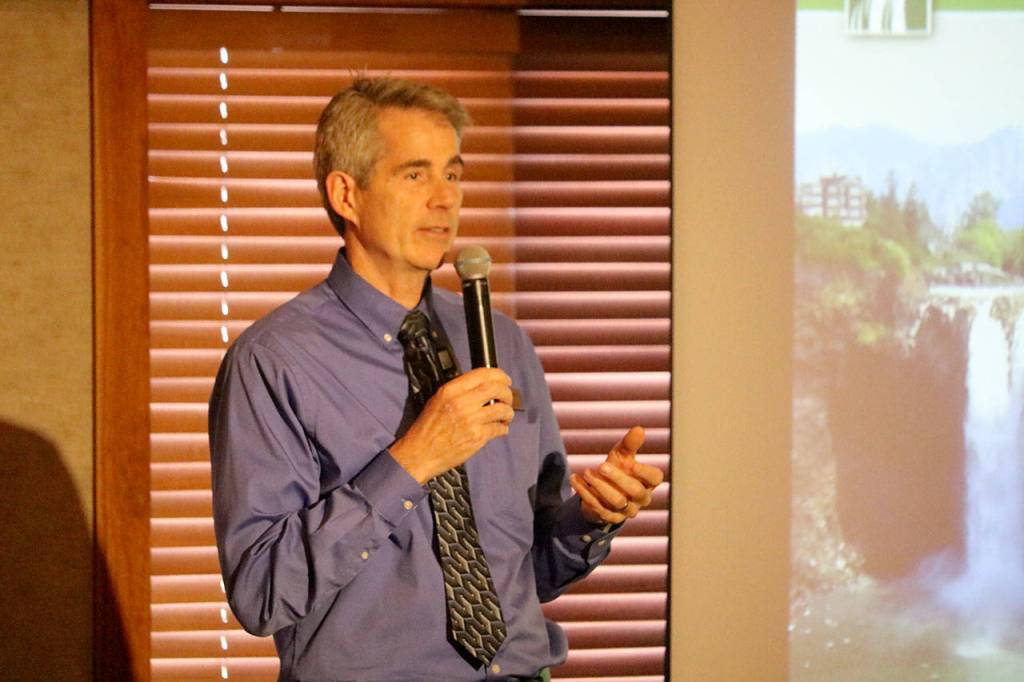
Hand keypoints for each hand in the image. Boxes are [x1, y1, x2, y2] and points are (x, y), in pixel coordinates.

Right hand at [390, 367, 514, 483]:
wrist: (420, 453)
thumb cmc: (427, 428)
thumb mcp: (437, 400)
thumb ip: (458, 390)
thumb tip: (481, 385)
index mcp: (451, 391)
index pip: (483, 374)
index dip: (499, 375)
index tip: (505, 379)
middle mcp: (462, 403)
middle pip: (497, 389)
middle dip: (507, 392)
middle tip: (507, 397)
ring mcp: (471, 420)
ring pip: (503, 409)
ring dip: (508, 412)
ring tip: (505, 415)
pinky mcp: (477, 437)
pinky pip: (499, 428)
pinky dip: (503, 428)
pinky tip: (499, 428)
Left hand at [570, 426, 663, 524]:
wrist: (603, 491)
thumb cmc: (619, 468)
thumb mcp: (622, 455)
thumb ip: (630, 444)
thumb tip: (639, 429)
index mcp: (648, 482)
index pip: (655, 478)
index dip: (645, 472)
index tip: (631, 463)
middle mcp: (640, 499)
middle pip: (635, 491)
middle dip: (618, 478)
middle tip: (602, 466)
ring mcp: (626, 510)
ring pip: (616, 501)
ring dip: (600, 486)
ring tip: (586, 472)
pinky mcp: (609, 518)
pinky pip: (598, 507)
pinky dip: (585, 493)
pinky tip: (575, 479)